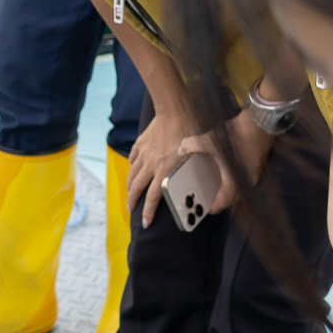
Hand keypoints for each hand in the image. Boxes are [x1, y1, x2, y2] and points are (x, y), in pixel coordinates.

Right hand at [127, 109, 191, 227]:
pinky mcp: (142, 143)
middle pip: (137, 188)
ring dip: (130, 187)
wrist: (175, 110)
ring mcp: (144, 153)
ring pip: (132, 174)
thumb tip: (203, 181)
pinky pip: (133, 158)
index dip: (147, 211)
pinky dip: (132, 166)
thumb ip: (195, 169)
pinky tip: (133, 169)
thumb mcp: (196, 154)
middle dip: (133, 202)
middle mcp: (151, 164)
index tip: (145, 222)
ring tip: (130, 194)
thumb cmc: (189, 131)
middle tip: (131, 210)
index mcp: (164, 170)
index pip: (153, 197)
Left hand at [178, 112, 273, 213]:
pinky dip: (233, 178)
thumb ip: (190, 145)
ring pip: (238, 190)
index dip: (210, 207)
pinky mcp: (256, 166)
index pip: (221, 205)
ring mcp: (253, 175)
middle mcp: (244, 182)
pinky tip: (225, 168)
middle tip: (206, 195)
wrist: (260, 124)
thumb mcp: (207, 141)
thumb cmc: (238, 135)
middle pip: (230, 199)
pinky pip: (243, 179)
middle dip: (218, 199)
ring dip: (227, 189)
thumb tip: (181, 149)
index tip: (202, 207)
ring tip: (214, 183)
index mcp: (232, 182)